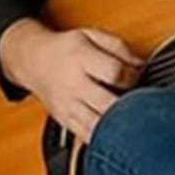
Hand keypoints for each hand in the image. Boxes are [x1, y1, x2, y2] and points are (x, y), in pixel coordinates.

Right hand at [0, 17, 143, 143]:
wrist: (33, 62)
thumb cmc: (65, 50)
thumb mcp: (92, 36)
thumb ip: (119, 48)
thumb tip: (141, 64)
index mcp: (80, 59)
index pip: (114, 72)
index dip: (133, 75)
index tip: (136, 75)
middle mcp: (73, 85)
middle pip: (108, 103)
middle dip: (129, 103)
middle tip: (136, 99)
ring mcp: (68, 106)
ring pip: (98, 125)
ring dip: (117, 124)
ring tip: (127, 117)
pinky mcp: (66, 121)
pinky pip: (88, 137)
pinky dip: (104, 137)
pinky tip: (113, 130)